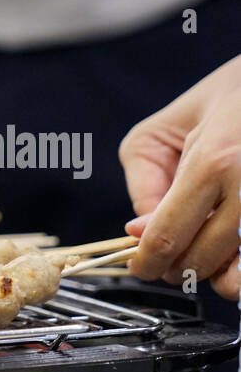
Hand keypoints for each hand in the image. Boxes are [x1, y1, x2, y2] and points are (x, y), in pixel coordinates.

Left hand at [120, 54, 240, 298]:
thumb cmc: (227, 95)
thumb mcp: (163, 131)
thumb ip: (146, 184)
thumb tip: (140, 232)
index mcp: (213, 162)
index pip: (166, 237)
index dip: (146, 263)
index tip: (141, 267)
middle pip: (200, 261)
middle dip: (175, 269)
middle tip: (169, 260)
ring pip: (237, 275)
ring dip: (214, 276)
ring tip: (205, 258)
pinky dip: (240, 266)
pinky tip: (233, 252)